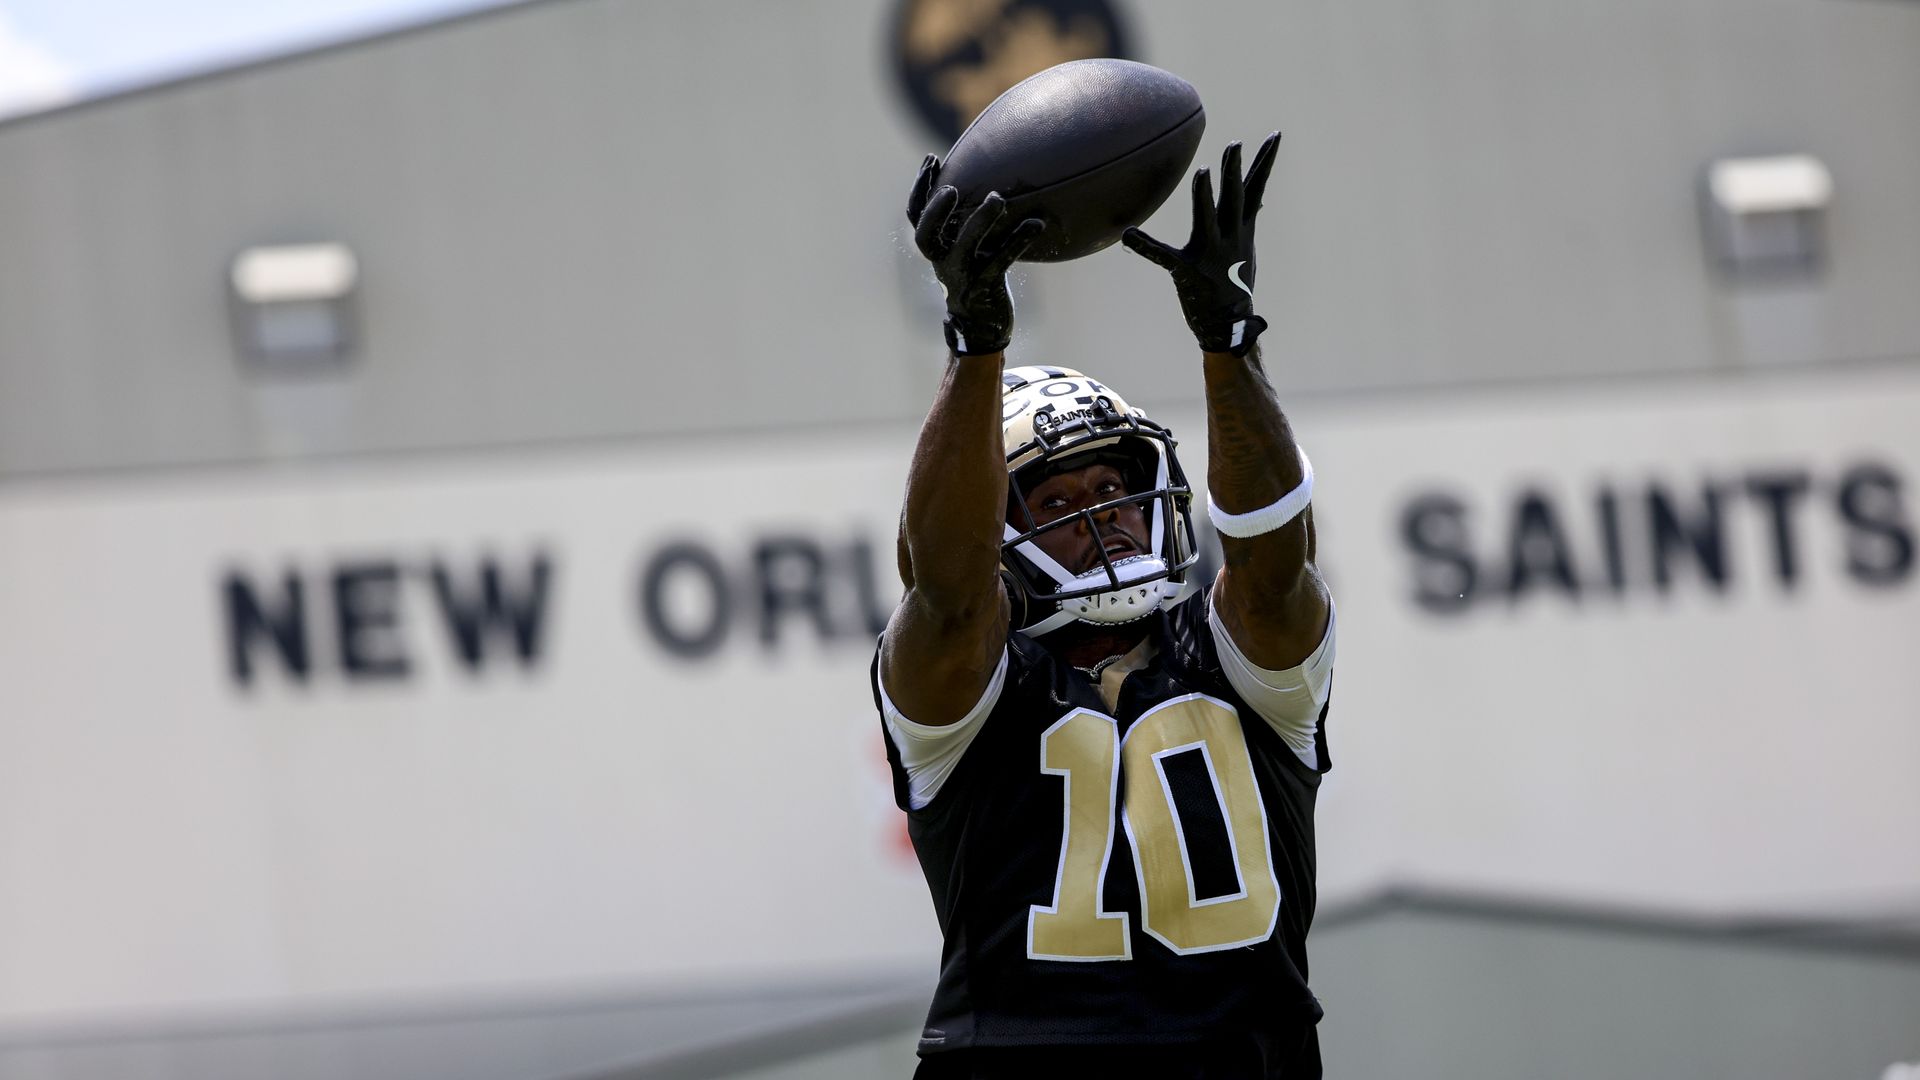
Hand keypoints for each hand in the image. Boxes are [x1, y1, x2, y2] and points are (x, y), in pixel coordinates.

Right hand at [907, 154, 1045, 355]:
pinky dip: (1018, 241)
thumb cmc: (977, 275)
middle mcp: (942, 262)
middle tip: (951, 188)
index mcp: (936, 249)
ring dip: (980, 221)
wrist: (982, 324)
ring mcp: (962, 277)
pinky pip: (1000, 262)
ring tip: (997, 198)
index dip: (920, 189)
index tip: (932, 159)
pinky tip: (1036, 224)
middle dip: (935, 211)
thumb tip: (985, 178)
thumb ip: (965, 222)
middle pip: (926, 236)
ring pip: (964, 248)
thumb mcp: (966, 249)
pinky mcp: (985, 288)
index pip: (916, 217)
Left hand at [1122, 132, 1279, 356]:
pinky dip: (1145, 246)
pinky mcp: (1187, 271)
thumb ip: (1248, 218)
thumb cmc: (1236, 281)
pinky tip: (1129, 234)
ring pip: (1207, 218)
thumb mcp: (1247, 246)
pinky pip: (1163, 256)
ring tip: (1201, 172)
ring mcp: (1210, 253)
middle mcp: (1230, 237)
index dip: (1265, 161)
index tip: (1274, 134)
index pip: (1257, 187)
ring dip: (1204, 195)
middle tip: (1233, 145)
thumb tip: (1258, 198)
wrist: (1230, 322)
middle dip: (1234, 171)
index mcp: (1243, 228)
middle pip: (1234, 197)